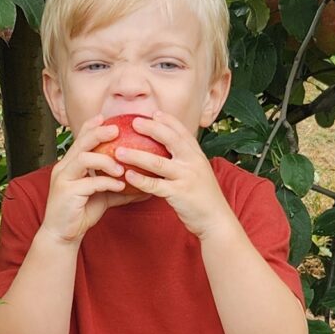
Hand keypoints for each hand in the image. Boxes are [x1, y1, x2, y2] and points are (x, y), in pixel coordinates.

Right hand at [39, 114, 134, 244]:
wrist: (63, 235)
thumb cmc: (82, 213)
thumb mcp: (103, 196)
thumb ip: (119, 187)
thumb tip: (144, 186)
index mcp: (70, 164)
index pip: (79, 139)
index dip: (91, 126)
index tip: (107, 119)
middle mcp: (64, 168)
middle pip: (80, 143)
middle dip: (98, 133)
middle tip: (116, 130)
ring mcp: (63, 179)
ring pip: (82, 158)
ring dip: (104, 160)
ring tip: (121, 168)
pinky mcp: (66, 193)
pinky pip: (89, 182)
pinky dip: (106, 182)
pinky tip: (119, 185)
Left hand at [107, 111, 232, 237]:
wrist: (216, 220)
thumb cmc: (203, 197)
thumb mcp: (199, 172)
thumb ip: (186, 160)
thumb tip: (169, 149)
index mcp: (197, 155)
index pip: (182, 132)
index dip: (168, 121)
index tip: (153, 113)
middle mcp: (192, 162)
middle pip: (170, 140)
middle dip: (151, 128)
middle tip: (133, 122)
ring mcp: (186, 177)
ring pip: (157, 162)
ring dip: (136, 155)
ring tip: (119, 151)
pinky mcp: (178, 194)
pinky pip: (155, 186)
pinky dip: (140, 180)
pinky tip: (127, 176)